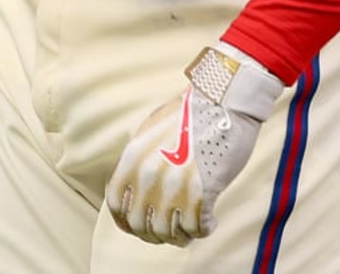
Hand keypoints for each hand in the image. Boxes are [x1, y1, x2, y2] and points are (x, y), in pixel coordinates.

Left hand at [105, 43, 282, 245]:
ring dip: (179, 236)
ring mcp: (175, 184)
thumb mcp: (151, 131)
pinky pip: (196, 229)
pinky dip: (202, 231)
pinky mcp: (203, 192)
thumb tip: (134, 192)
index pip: (116, 205)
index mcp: (133, 156)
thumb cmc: (189, 115)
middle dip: (154, 234)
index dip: (126, 223)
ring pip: (168, 233)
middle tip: (169, 231)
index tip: (138, 228)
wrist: (223, 102)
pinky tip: (209, 221)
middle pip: (140, 226)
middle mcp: (149, 172)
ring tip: (189, 229)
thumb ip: (139, 161)